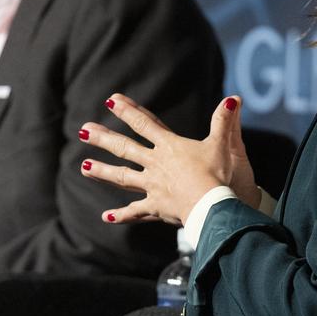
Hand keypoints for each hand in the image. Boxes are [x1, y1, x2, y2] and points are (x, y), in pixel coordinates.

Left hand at [80, 93, 252, 224]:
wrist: (216, 208)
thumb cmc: (222, 176)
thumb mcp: (226, 145)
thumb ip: (225, 121)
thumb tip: (233, 99)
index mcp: (170, 147)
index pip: (145, 124)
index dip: (128, 111)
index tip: (111, 100)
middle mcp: (156, 165)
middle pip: (125, 148)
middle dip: (104, 138)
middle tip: (83, 130)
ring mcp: (154, 187)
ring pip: (123, 177)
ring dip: (103, 172)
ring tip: (83, 167)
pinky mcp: (157, 208)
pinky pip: (136, 212)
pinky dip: (122, 215)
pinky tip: (106, 217)